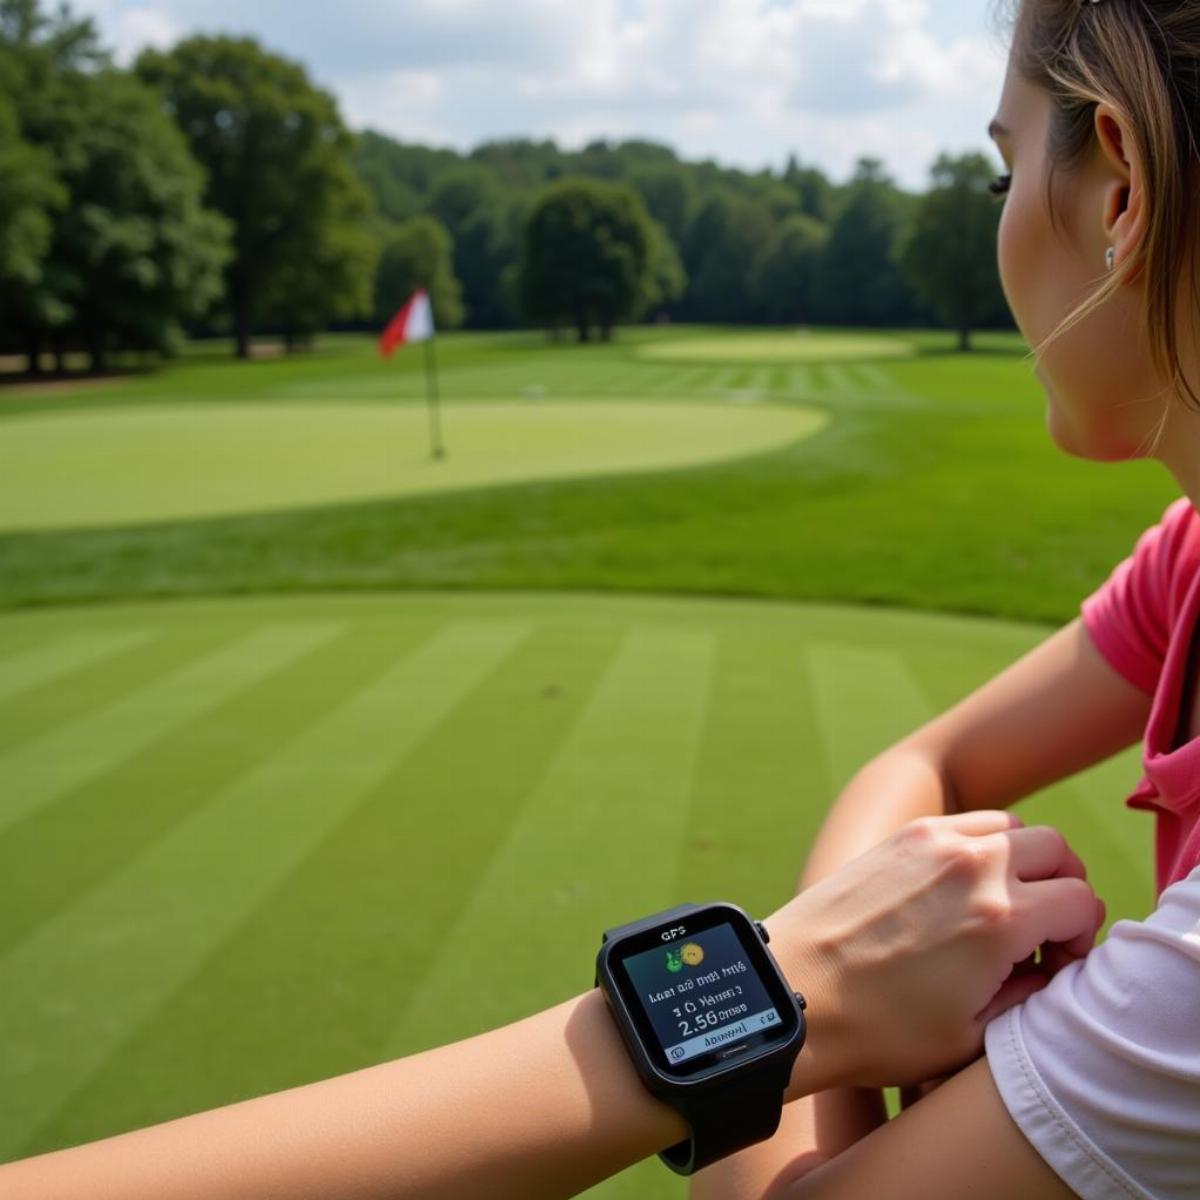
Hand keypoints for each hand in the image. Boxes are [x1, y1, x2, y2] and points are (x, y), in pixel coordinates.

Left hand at [763, 811, 1103, 1096]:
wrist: (793, 993)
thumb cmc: (878, 1029)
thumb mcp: (972, 1037)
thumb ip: (1027, 997)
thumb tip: (1047, 967)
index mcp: (1000, 917)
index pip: (1083, 900)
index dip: (1081, 938)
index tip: (1056, 965)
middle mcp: (972, 865)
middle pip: (1056, 849)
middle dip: (1063, 888)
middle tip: (1043, 930)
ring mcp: (932, 841)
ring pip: (1012, 826)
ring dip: (1023, 860)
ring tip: (1004, 906)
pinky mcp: (899, 837)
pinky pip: (965, 823)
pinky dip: (980, 845)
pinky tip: (961, 889)